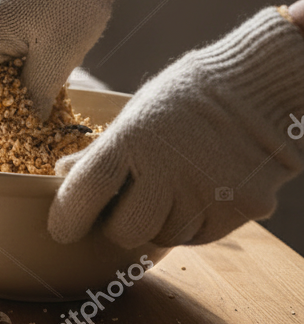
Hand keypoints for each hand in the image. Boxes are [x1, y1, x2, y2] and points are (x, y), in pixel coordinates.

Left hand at [49, 8, 303, 246]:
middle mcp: (167, 169)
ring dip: (160, 224)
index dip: (66, 218)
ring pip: (164, 238)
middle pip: (125, 231)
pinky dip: (193, 224)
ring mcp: (206, 191)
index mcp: (132, 139)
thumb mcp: (136, 114)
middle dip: (120, 225)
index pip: (84, 193)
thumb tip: (64, 175)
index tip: (62, 229)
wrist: (262, 85)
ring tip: (173, 189)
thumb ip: (104, 151)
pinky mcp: (240, 208)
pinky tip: (199, 193)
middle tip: (127, 207)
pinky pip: (200, 236)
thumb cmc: (188, 98)